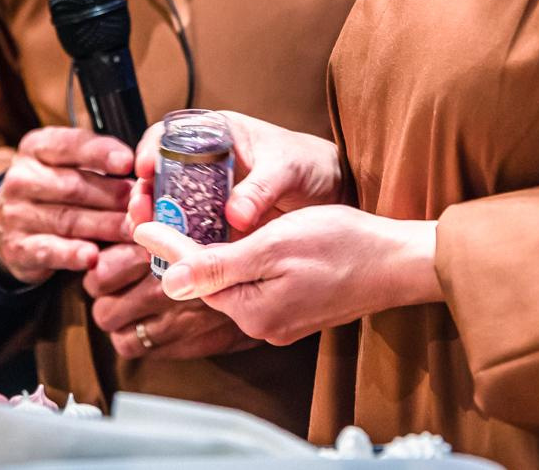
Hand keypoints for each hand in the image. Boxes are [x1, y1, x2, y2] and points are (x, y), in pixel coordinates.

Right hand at [0, 127, 133, 285]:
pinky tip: (92, 257)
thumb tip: (141, 177)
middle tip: (142, 207)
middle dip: (113, 197)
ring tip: (132, 231)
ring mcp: (15, 213)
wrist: (16, 226)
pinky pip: (47, 250)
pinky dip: (71, 254)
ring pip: (67, 219)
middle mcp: (21, 178)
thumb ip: (101, 164)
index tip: (128, 163)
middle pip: (73, 186)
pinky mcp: (16, 246)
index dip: (101, 153)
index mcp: (36, 148)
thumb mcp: (73, 165)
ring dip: (104, 227)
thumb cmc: (57, 190)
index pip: (70, 144)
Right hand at [128, 111, 343, 235]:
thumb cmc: (311, 163)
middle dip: (145, 192)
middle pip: (161, 173)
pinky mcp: (219, 221)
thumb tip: (234, 215)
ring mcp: (211, 193)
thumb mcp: (287, 169)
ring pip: (171, 204)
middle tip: (141, 213)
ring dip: (157, 220)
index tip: (143, 169)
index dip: (150, 148)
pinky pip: (192, 229)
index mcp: (218, 133)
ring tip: (150, 236)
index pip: (171, 132)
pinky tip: (175, 254)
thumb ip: (261, 189)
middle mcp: (207, 162)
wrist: (333, 190)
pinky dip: (181, 241)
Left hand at [130, 205, 438, 345]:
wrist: (397, 260)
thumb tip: (169, 279)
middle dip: (187, 249)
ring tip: (192, 220)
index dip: (167, 244)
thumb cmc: (344, 244)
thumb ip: (219, 265)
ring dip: (215, 254)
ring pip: (233, 283)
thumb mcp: (274, 245)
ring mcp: (281, 320)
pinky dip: (243, 262)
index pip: (195, 277)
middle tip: (162, 213)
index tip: (141, 220)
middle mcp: (263, 324)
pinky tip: (240, 238)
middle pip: (211, 283)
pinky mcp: (296, 310)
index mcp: (253, 312)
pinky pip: (256, 285)